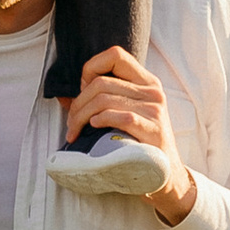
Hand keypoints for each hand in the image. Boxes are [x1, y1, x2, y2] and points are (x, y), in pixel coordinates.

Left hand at [69, 50, 195, 220]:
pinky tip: (94, 129)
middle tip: (71, 123)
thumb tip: (65, 96)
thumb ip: (103, 99)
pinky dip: (101, 120)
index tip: (82, 89)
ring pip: (104, 100)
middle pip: (101, 82)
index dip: (92, 67)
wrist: (165, 174)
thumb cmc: (138, 144)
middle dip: (78, 103)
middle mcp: (153, 92)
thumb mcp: (126, 114)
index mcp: (147, 82)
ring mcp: (154, 111)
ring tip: (76, 131)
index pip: (115, 55)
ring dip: (81, 116)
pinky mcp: (153, 131)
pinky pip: (121, 117)